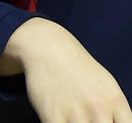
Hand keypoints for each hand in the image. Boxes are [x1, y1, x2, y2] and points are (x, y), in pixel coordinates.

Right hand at [0, 18, 131, 122]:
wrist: (47, 47)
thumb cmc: (77, 69)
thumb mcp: (107, 86)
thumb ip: (116, 112)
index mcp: (115, 102)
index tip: (103, 121)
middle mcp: (98, 108)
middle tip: (87, 120)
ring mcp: (75, 112)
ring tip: (72, 119)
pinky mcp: (52, 114)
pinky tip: (59, 120)